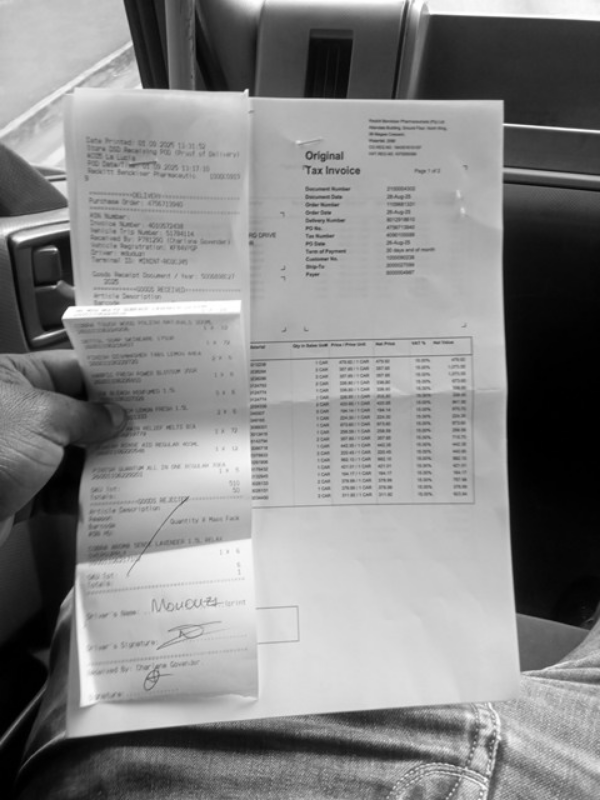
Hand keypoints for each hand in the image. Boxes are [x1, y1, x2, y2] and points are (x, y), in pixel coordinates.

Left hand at [0, 350, 125, 520]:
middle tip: (149, 424)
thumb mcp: (43, 419)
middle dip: (110, 422)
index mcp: (12, 379)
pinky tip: (110, 492)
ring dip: (103, 459)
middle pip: (76, 412)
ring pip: (74, 452)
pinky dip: (87, 492)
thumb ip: (85, 415)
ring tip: (139, 459)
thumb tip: (115, 415)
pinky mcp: (23, 490)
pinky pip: (64, 488)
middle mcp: (16, 413)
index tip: (142, 385)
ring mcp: (20, 453)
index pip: (70, 369)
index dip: (108, 377)